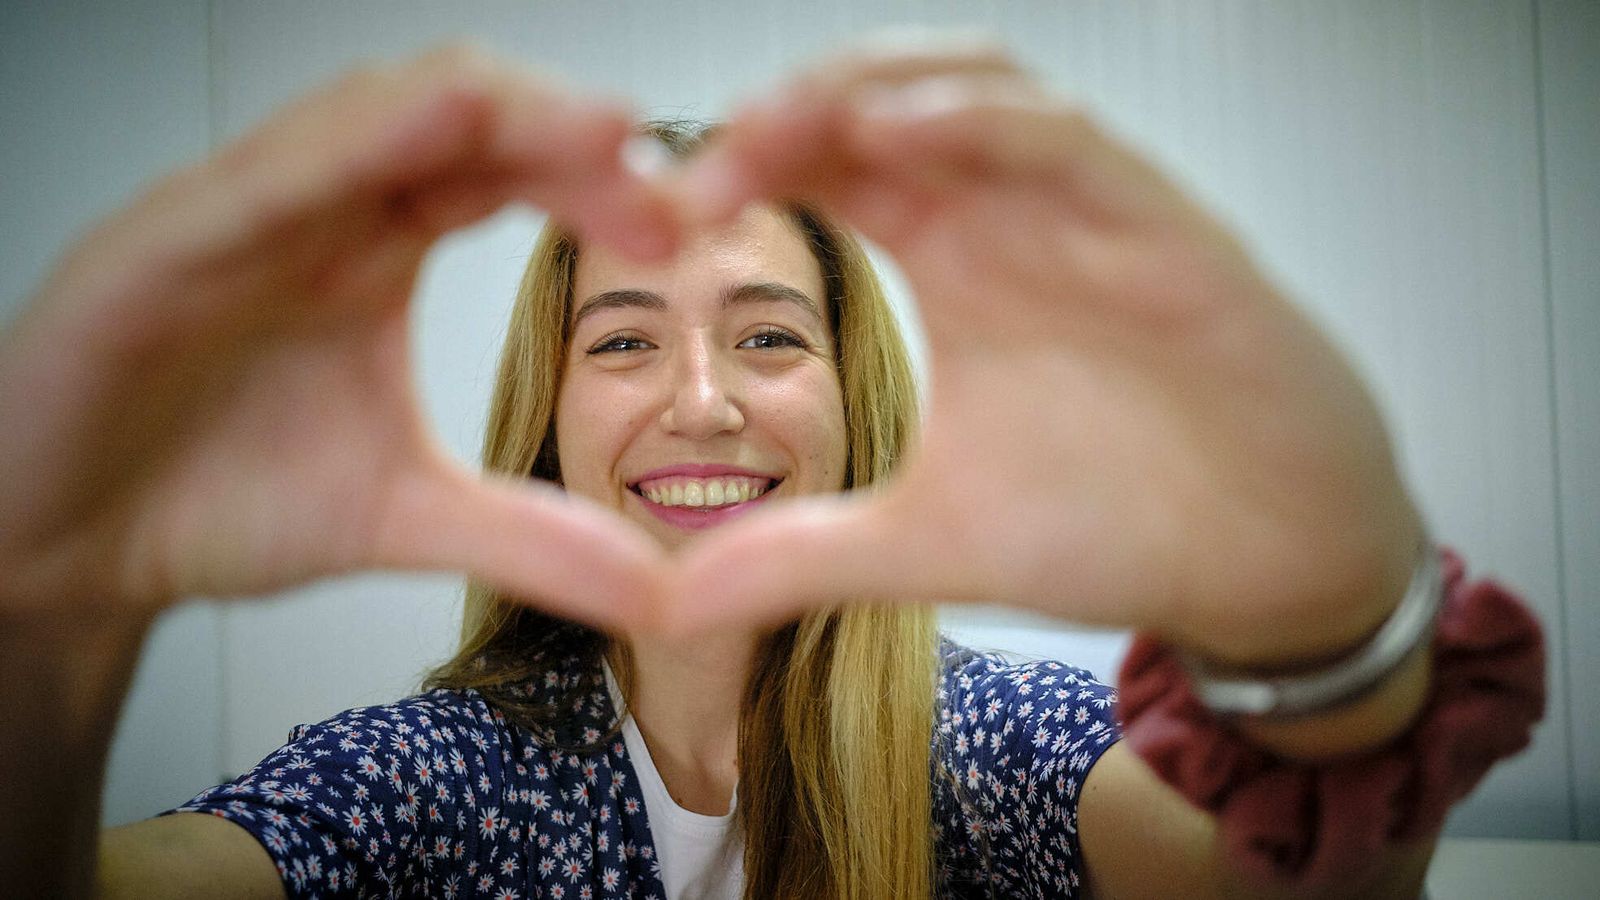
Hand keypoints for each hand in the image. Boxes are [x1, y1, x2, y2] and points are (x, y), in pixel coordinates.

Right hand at [0, 47, 676, 630]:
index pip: (508, 171)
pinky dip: (357, 143)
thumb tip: (659, 591)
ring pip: (374, 112)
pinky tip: (438, 128)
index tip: (681, 229)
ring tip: (599, 133)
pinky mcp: (158, 244)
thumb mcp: (404, 515)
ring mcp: (241, 213)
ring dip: (496, 111)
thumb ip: (530, 538)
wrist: (73, 552)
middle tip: (665, 189)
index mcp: (378, 243)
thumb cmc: (219, 499)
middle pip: (464, 118)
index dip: (599, 182)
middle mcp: (320, 206)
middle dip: (572, 135)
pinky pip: (266, 170)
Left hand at [670, 38, 1423, 664]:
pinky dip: (981, 120)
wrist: (1265, 563)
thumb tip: (665, 604)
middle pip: (878, 102)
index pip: (824, 169)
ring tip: (777, 126)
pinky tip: (899, 131)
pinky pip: (1066, 141)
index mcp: (947, 260)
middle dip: (783, 113)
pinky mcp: (1165, 230)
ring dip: (867, 88)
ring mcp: (1084, 211)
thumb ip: (799, 555)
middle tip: (695, 164)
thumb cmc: (1113, 523)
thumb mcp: (926, 542)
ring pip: (969, 87)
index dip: (735, 171)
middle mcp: (1007, 215)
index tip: (650, 218)